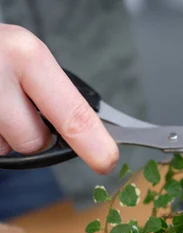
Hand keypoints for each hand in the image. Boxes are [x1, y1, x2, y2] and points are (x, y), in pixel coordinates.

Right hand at [0, 24, 117, 173]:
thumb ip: (53, 92)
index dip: (93, 144)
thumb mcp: (26, 57)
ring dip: (4, 134)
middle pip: (34, 142)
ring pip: (6, 147)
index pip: (72, 114)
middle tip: (19, 108)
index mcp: (28, 57)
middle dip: (31, 134)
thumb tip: (91, 135)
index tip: (107, 161)